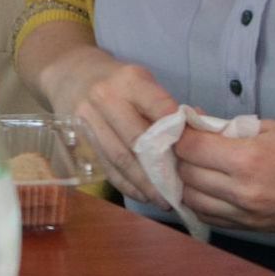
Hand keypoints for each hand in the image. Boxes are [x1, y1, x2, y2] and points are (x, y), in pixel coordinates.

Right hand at [40, 45, 179, 206]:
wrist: (73, 75)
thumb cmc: (119, 82)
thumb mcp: (144, 82)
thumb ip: (168, 107)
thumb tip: (201, 133)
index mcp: (129, 80)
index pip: (160, 109)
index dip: (178, 135)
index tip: (195, 158)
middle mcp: (105, 97)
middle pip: (137, 140)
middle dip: (161, 169)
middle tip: (181, 191)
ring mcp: (87, 119)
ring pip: (120, 158)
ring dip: (144, 184)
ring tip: (165, 200)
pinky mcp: (79, 138)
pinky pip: (106, 166)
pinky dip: (126, 185)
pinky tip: (143, 195)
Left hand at [176, 120, 274, 234]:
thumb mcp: (273, 129)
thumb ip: (230, 128)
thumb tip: (194, 122)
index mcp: (249, 160)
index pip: (190, 147)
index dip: (180, 134)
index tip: (182, 125)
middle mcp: (243, 192)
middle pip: (186, 174)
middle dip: (180, 157)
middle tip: (185, 143)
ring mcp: (246, 215)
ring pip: (191, 199)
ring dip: (185, 181)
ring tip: (192, 165)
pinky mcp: (251, 230)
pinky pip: (209, 217)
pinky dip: (199, 201)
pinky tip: (204, 186)